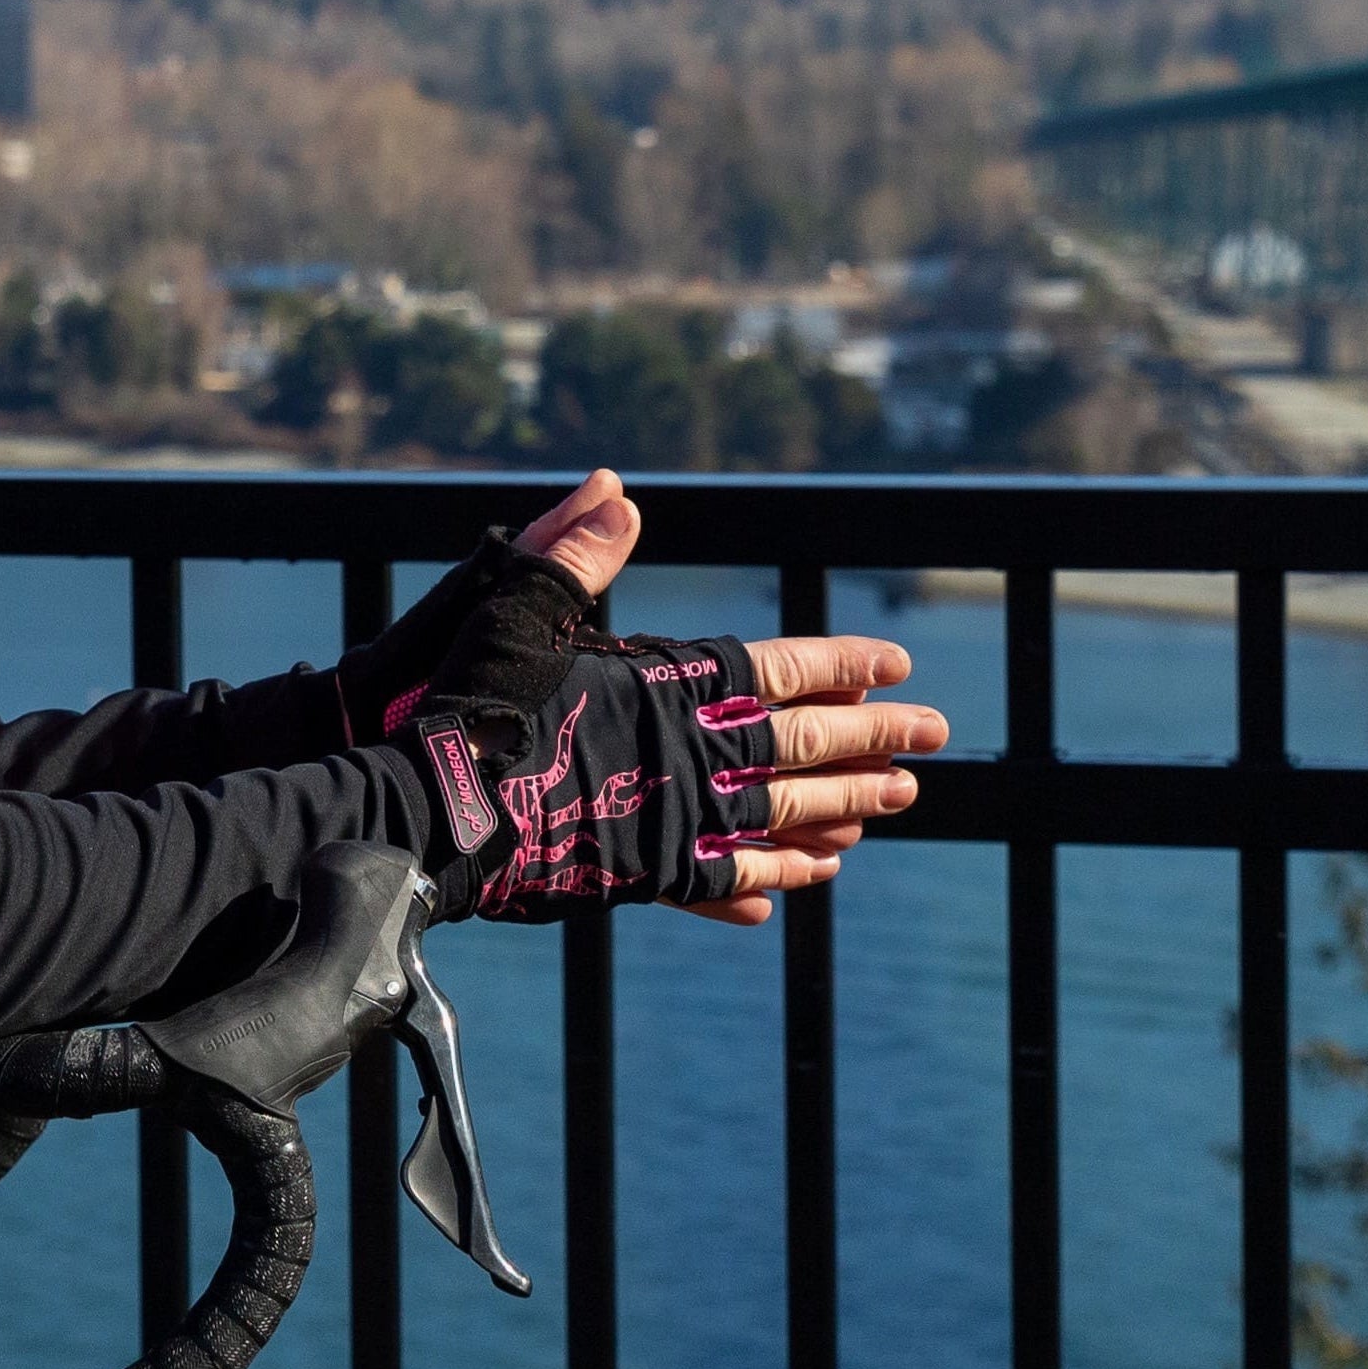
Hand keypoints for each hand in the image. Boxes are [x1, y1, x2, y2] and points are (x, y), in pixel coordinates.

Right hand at [506, 471, 932, 926]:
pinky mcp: (645, 875)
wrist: (431, 814)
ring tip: (899, 801)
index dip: (841, 665)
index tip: (897, 663)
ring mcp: (675, 822)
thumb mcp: (516, 608)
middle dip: (875, 737)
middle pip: (805, 744)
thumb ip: (575, 553)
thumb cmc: (470, 704)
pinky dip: (775, 875)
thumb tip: (620, 489)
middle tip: (937, 736)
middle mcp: (690, 756)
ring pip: (786, 814)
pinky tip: (807, 879)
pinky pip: (730, 876)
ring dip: (847, 805)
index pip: (778, 669)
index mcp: (670, 687)